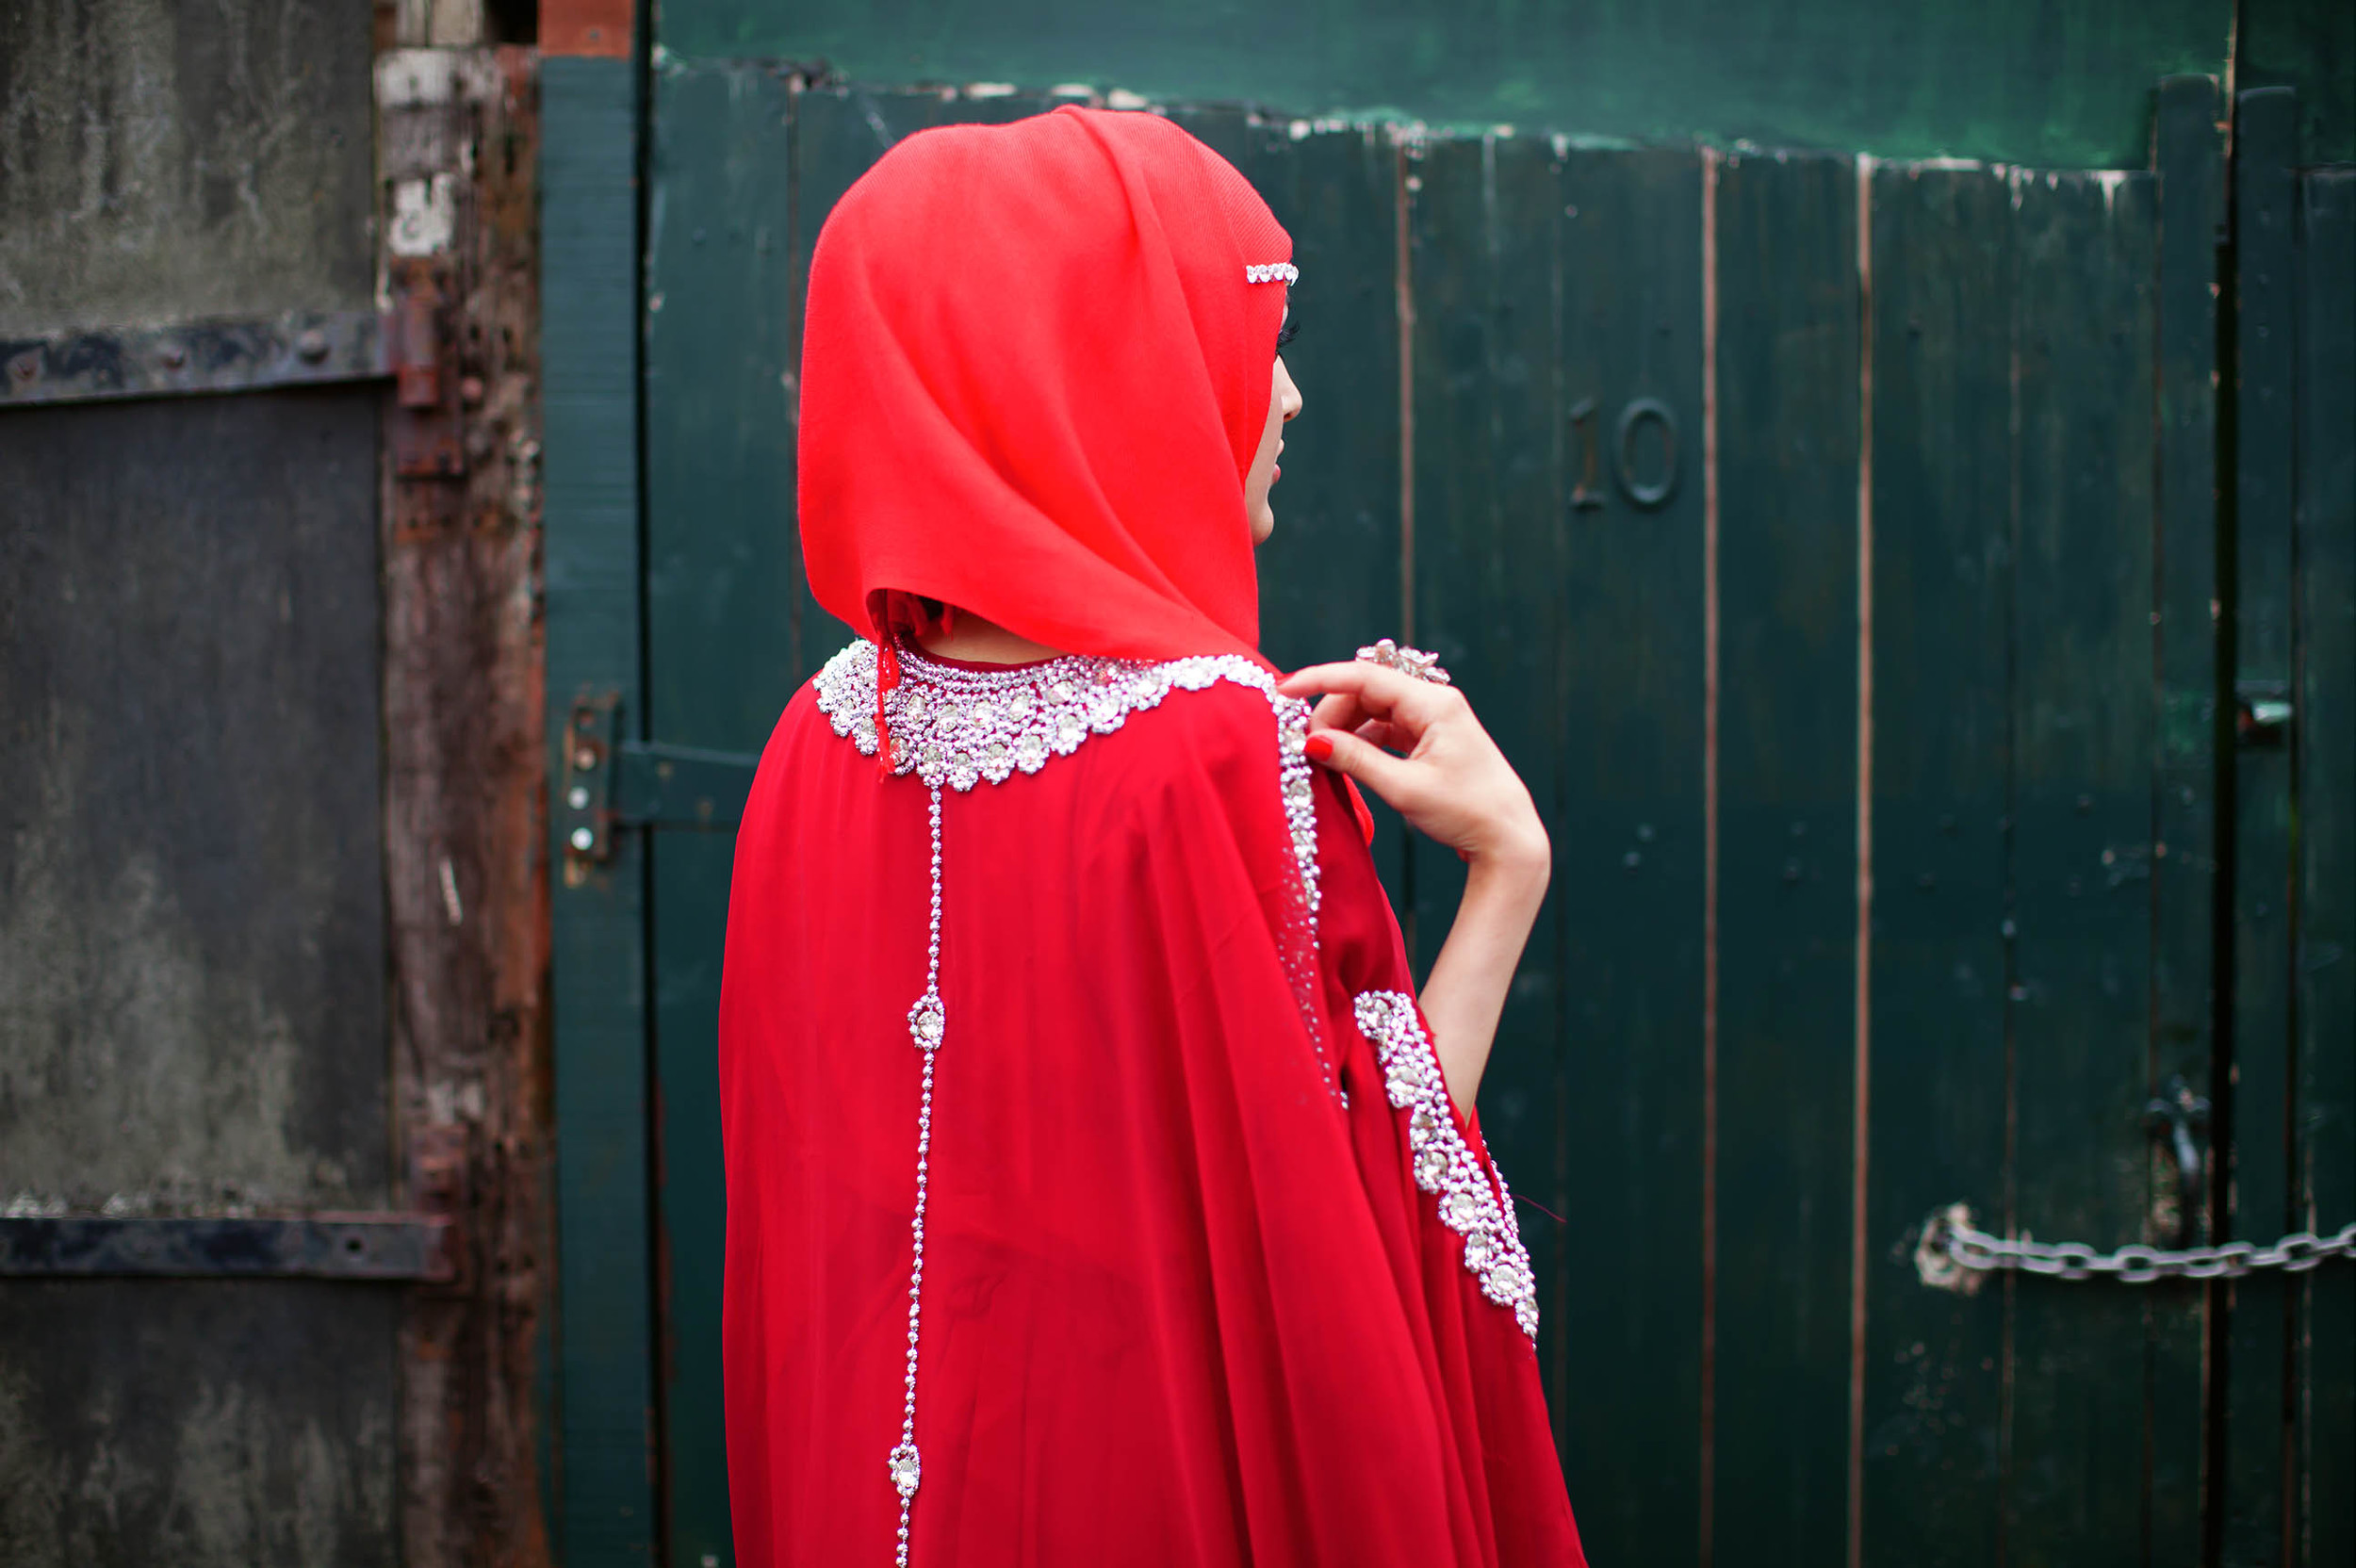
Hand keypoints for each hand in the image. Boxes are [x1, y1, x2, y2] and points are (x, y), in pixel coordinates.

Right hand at [1276, 661, 1548, 874]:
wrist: (1508, 838)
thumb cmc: (1466, 812)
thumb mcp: (1404, 788)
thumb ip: (1356, 761)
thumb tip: (1312, 741)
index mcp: (1434, 704)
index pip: (1364, 676)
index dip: (1319, 679)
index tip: (1283, 690)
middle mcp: (1434, 702)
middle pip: (1366, 691)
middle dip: (1331, 713)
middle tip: (1306, 746)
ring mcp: (1433, 719)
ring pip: (1373, 709)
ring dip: (1344, 727)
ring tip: (1323, 756)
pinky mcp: (1431, 738)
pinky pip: (1386, 727)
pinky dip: (1362, 740)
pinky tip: (1345, 758)